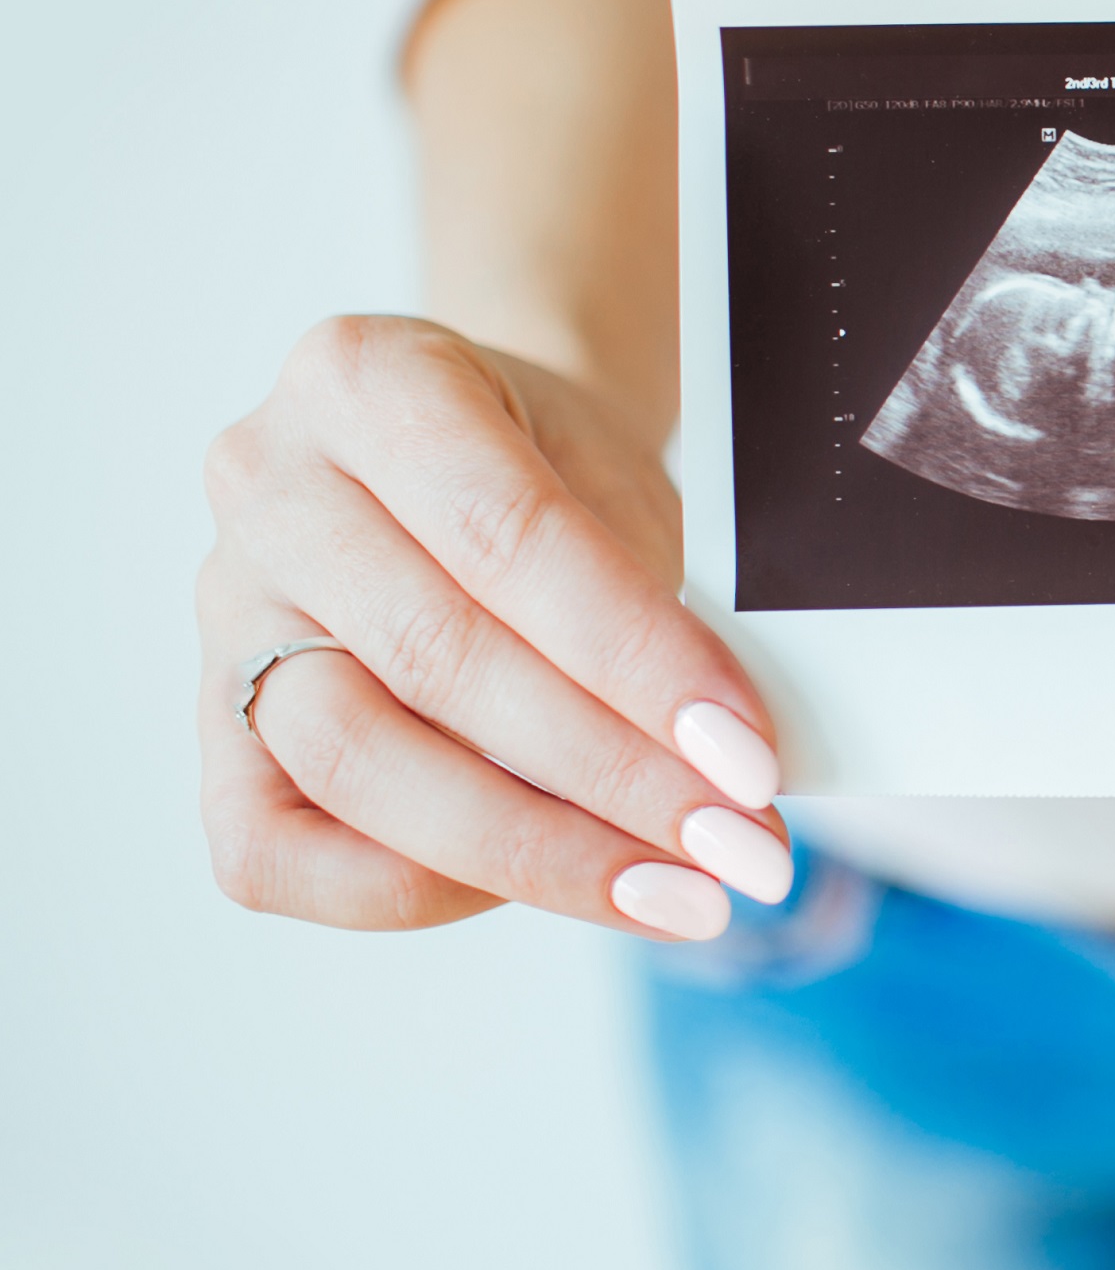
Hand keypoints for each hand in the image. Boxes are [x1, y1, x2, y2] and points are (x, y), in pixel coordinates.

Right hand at [196, 317, 791, 938]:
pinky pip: (273, 853)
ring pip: (356, 763)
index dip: (638, 662)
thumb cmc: (552, 471)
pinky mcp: (213, 720)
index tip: (747, 755)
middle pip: (436, 660)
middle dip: (612, 775)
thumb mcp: (614, 480)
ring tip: (675, 889)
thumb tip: (723, 762)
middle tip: (737, 846)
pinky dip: (414, 892)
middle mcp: (268, 485)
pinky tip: (542, 889)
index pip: (509, 537)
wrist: (471, 448)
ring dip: (537, 850)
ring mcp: (225, 607)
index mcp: (367, 377)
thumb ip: (645, 600)